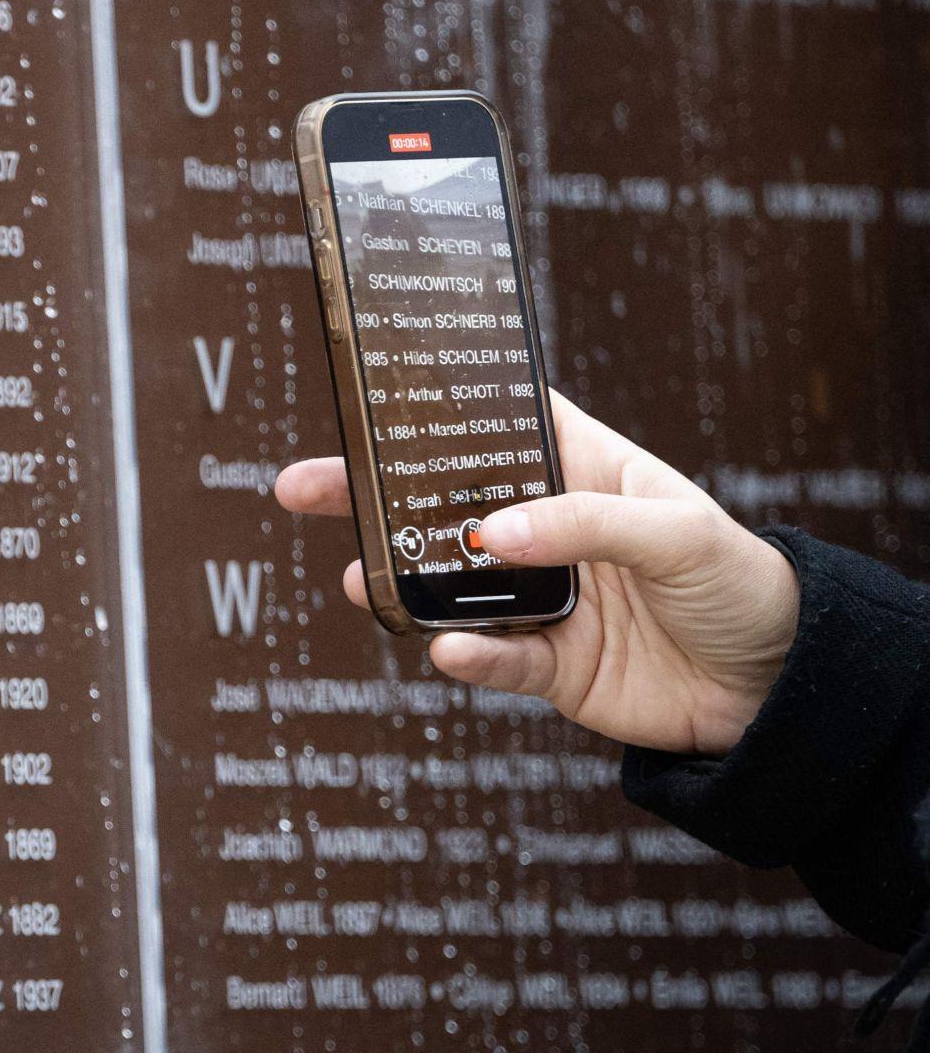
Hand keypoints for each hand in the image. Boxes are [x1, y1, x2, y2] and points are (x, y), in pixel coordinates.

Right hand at [274, 392, 798, 755]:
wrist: (782, 693)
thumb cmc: (742, 582)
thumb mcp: (676, 531)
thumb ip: (584, 525)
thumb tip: (490, 536)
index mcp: (581, 469)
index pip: (497, 422)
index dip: (437, 404)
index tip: (369, 392)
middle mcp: (548, 529)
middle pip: (443, 502)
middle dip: (372, 494)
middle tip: (303, 486)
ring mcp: (541, 597)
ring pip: (449, 584)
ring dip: (401, 580)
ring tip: (361, 577)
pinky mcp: (547, 664)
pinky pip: (493, 658)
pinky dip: (468, 656)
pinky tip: (449, 650)